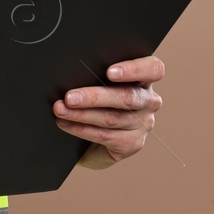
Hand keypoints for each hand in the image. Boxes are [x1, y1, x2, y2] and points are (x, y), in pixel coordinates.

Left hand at [53, 55, 163, 170]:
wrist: (91, 137)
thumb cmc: (94, 99)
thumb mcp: (97, 82)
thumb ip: (95, 74)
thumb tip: (70, 70)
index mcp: (144, 79)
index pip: (153, 69)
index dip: (134, 70)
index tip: (110, 72)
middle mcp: (149, 101)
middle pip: (127, 97)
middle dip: (94, 97)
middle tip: (69, 97)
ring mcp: (143, 124)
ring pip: (112, 118)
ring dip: (81, 114)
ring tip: (60, 110)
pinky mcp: (133, 143)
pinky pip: (105, 136)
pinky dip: (81, 129)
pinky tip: (65, 124)